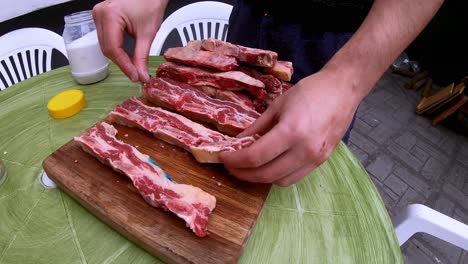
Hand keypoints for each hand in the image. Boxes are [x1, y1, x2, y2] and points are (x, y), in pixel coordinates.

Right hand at [92, 0, 167, 81]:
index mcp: (110, 16)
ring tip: (133, 66)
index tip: (134, 76)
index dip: (124, 66)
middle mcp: (100, 14)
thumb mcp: (147, 33)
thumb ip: (142, 57)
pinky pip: (106, 38)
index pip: (113, 49)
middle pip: (107, 48)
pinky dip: (116, 49)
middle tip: (136, 74)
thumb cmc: (150, 3)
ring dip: (119, 57)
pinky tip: (126, 56)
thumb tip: (140, 74)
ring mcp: (99, 15)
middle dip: (122, 63)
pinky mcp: (102, 17)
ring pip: (105, 45)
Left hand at [219, 69, 360, 186]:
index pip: (256, 156)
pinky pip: (294, 177)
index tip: (224, 157)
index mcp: (291, 131)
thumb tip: (237, 142)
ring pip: (280, 181)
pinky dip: (277, 176)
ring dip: (260, 178)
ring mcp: (315, 158)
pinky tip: (268, 166)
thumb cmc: (310, 91)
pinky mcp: (322, 161)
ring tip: (248, 168)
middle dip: (243, 173)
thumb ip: (257, 127)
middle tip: (231, 166)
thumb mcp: (278, 105)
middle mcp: (304, 150)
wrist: (343, 90)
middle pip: (266, 174)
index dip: (235, 161)